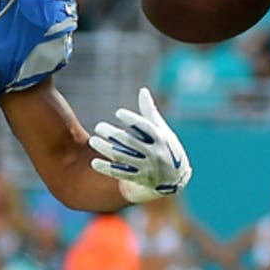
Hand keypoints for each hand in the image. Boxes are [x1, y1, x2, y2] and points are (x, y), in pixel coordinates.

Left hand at [89, 87, 191, 202]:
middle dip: (113, 134)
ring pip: (122, 157)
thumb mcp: (163, 130)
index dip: (132, 120)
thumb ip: (150, 112)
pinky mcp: (139, 179)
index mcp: (160, 138)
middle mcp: (154, 152)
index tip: (118, 113)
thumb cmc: (167, 148)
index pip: (145, 127)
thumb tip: (143, 90)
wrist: (176, 179)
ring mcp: (146, 167)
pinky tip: (94, 162)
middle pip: (130, 142)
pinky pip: (121, 174)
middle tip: (98, 127)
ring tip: (93, 141)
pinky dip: (107, 168)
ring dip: (106, 149)